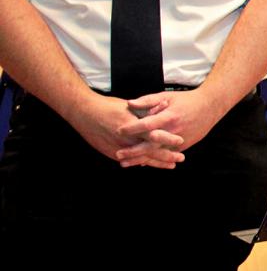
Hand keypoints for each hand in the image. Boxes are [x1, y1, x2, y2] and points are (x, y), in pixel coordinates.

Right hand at [67, 91, 183, 166]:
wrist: (82, 113)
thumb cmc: (107, 106)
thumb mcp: (129, 105)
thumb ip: (147, 109)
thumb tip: (165, 105)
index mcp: (131, 126)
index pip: (153, 134)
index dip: (167, 139)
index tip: (181, 141)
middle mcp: (125, 139)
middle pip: (150, 151)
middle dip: (166, 156)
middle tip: (181, 158)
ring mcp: (118, 148)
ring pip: (141, 158)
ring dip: (157, 162)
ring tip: (171, 165)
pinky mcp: (111, 153)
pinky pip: (131, 160)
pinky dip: (142, 162)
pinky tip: (153, 164)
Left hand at [120, 88, 229, 160]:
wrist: (210, 108)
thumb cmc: (186, 100)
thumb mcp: (167, 96)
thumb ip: (148, 100)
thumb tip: (129, 104)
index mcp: (169, 117)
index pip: (148, 124)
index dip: (133, 128)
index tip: (119, 130)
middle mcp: (174, 131)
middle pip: (151, 144)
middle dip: (134, 151)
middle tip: (118, 154)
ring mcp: (180, 141)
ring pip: (157, 153)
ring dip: (140, 159)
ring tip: (124, 163)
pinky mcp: (183, 147)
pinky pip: (166, 155)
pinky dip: (153, 159)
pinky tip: (140, 163)